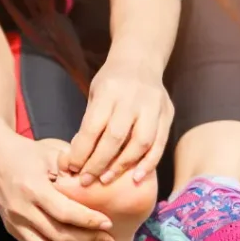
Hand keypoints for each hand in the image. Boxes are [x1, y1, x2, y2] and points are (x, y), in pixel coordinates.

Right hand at [0, 134, 115, 240]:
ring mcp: (15, 222)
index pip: (65, 212)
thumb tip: (101, 184)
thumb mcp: (52, 151)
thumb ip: (74, 168)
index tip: (108, 224)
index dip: (88, 221)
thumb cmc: (29, 152)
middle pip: (58, 235)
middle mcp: (21, 209)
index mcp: (32, 187)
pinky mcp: (13, 230)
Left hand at [59, 56, 173, 184]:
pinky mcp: (167, 113)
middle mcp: (133, 98)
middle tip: (86, 180)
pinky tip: (136, 177)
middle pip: (116, 137)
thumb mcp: (94, 94)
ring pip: (140, 142)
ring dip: (122, 166)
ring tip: (106, 179)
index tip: (72, 167)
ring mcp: (153, 106)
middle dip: (99, 163)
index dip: (82, 151)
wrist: (140, 60)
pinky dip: (148, 163)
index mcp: (109, 91)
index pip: (93, 127)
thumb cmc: (111, 82)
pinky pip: (160, 143)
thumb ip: (90, 122)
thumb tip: (77, 158)